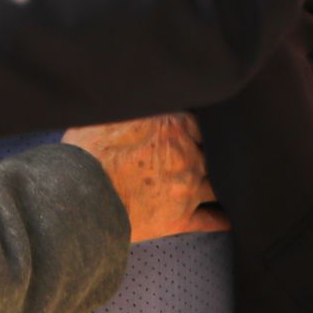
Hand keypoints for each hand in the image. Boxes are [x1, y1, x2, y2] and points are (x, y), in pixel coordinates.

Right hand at [62, 114, 230, 241]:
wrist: (82, 200)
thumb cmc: (87, 155)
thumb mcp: (106, 115)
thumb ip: (131, 106)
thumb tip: (135, 93)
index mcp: (172, 126)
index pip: (200, 122)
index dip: (198, 127)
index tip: (198, 131)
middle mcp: (187, 157)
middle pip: (215, 152)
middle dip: (215, 154)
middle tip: (219, 156)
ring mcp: (187, 190)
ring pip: (219, 185)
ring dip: (222, 183)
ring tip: (229, 183)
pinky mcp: (179, 219)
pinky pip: (212, 219)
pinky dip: (223, 218)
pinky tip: (230, 217)